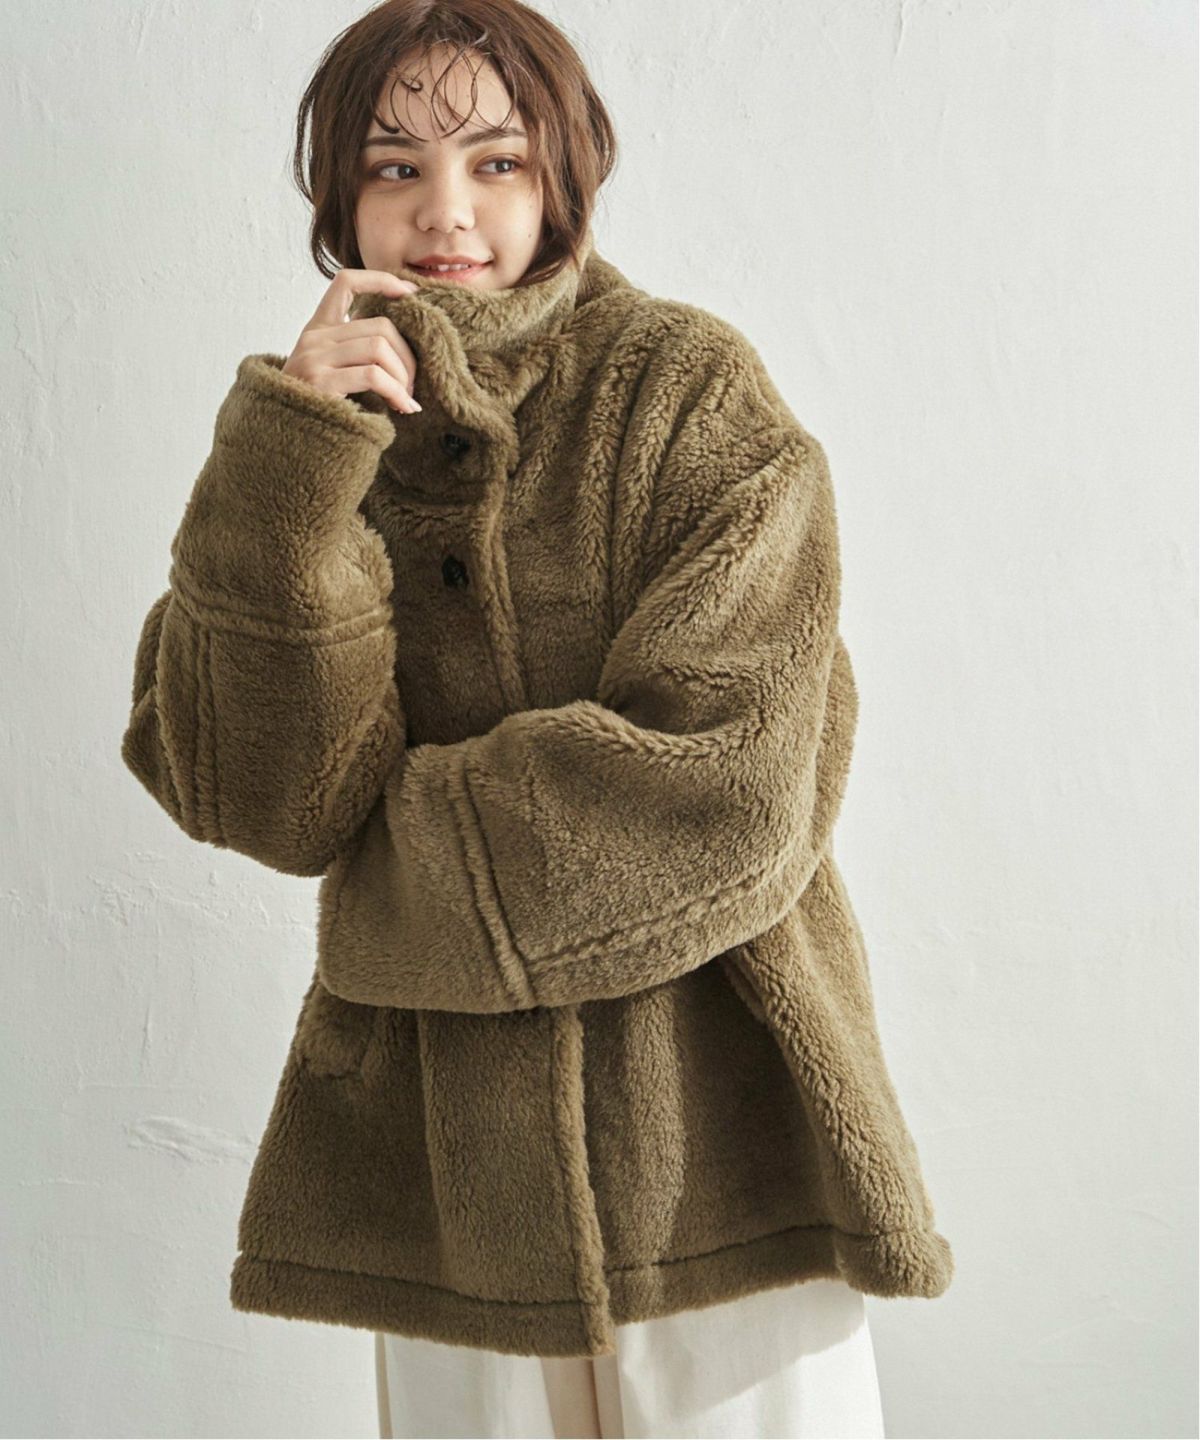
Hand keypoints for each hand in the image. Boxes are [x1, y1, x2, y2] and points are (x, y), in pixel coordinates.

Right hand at [282, 269, 422, 413]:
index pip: (346, 282)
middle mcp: (314, 337)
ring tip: (406, 400)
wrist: (281, 439)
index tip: (410, 293)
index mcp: (318, 328)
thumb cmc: (317, 409)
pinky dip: (396, 393)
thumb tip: (406, 351)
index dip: (381, 280)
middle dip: (407, 356)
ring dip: (403, 376)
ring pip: (379, 348)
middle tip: (412, 385)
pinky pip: (373, 376)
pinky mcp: (320, 382)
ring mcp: (315, 357)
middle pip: (380, 325)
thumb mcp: (332, 371)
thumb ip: (357, 354)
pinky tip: (403, 408)